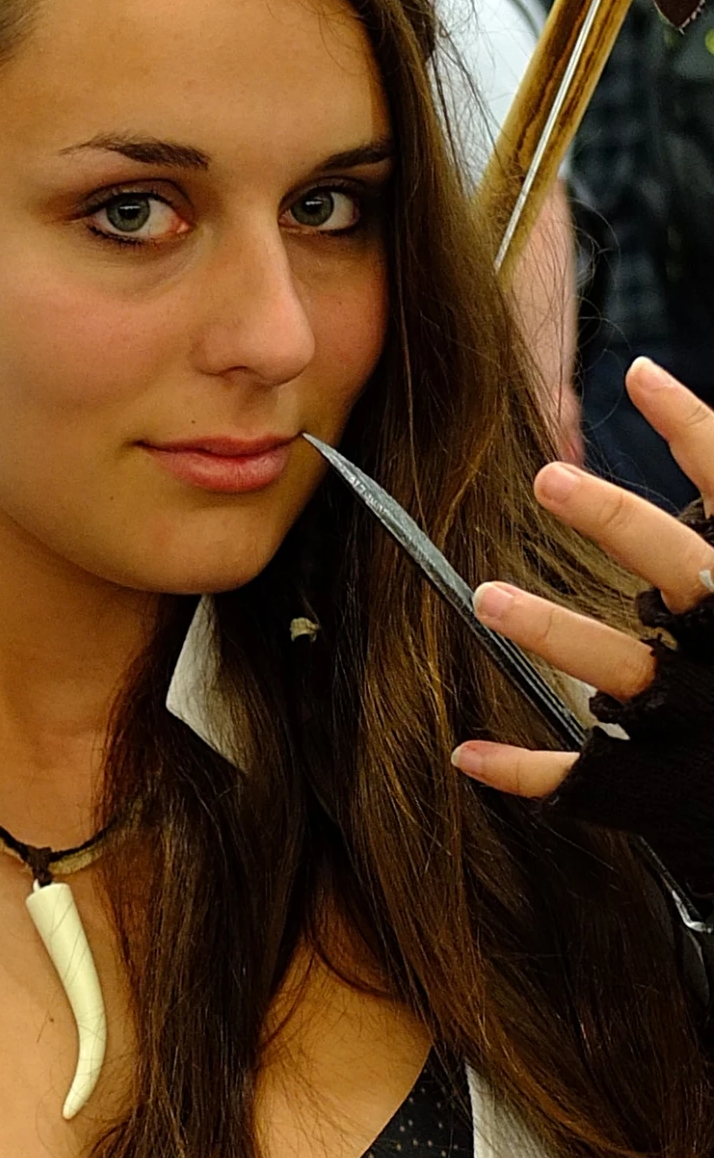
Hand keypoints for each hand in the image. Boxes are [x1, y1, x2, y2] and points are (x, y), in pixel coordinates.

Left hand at [451, 357, 713, 800]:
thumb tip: (666, 413)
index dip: (692, 429)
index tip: (639, 373)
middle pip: (674, 569)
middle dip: (614, 521)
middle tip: (546, 477)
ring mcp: (693, 719)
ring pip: (621, 670)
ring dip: (551, 631)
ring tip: (485, 597)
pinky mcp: (659, 784)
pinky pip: (583, 777)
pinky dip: (523, 770)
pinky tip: (467, 754)